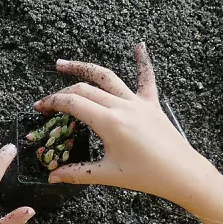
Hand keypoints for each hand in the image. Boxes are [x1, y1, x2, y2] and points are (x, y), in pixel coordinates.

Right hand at [35, 43, 211, 203]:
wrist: (182, 173)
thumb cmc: (145, 176)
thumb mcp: (107, 175)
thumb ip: (77, 174)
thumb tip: (52, 177)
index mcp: (109, 123)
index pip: (73, 103)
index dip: (52, 102)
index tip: (40, 108)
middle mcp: (122, 107)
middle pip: (85, 89)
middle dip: (62, 92)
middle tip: (49, 102)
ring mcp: (137, 103)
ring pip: (107, 77)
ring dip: (84, 68)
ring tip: (63, 65)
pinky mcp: (152, 104)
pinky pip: (147, 78)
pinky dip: (143, 61)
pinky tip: (140, 45)